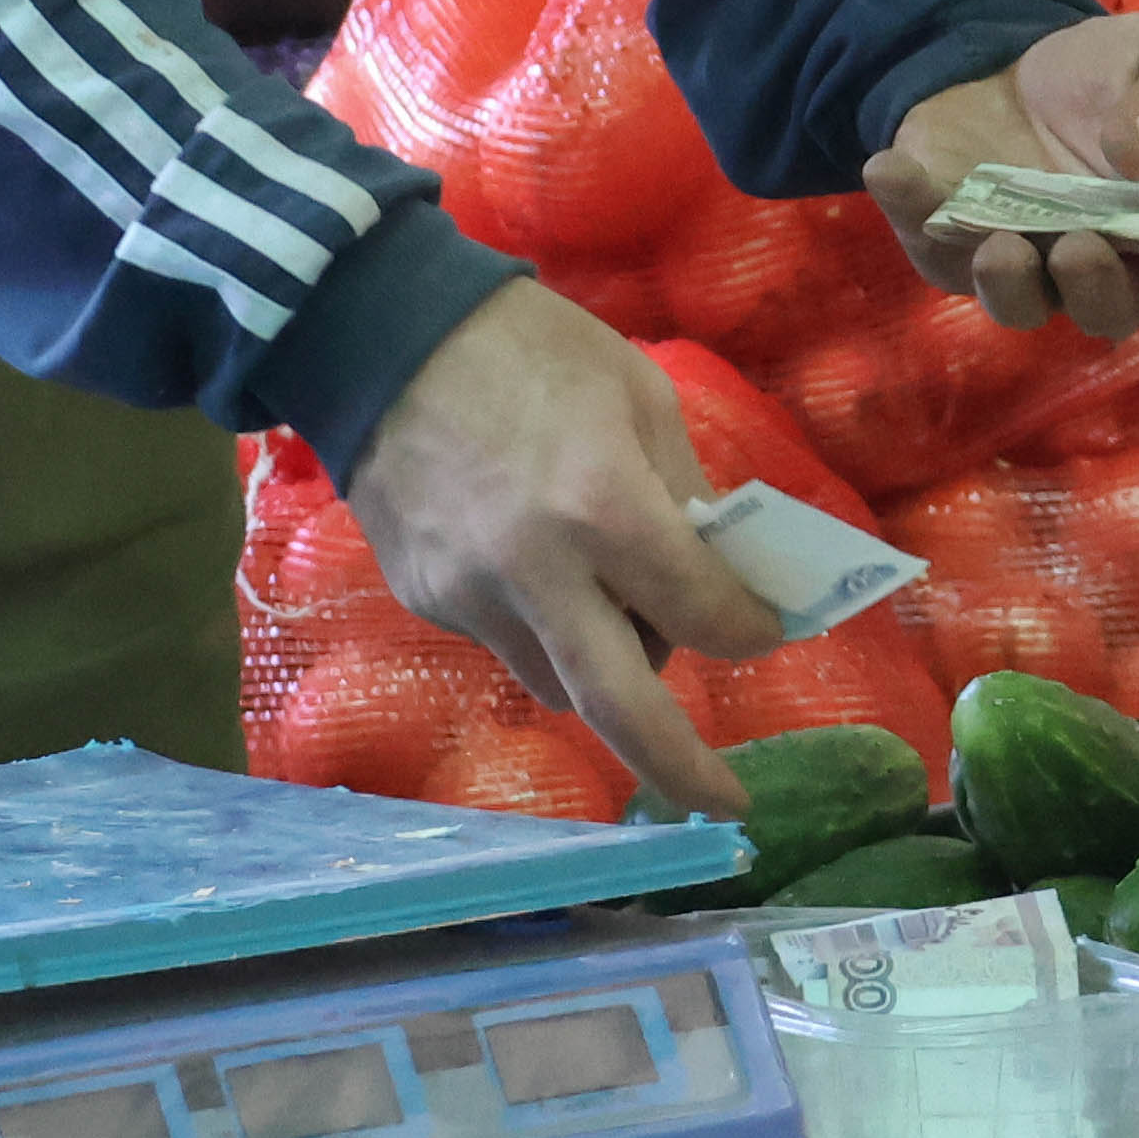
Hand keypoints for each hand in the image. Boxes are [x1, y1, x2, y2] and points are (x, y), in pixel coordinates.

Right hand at [337, 282, 788, 816]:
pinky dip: (545, 628)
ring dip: (608, 672)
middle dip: (682, 768)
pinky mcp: (426, 600)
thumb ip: (682, 490)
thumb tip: (718, 571)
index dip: (746, 628)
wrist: (378, 332)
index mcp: (602, 506)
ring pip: (560, 685)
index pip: (700, 612)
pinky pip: (507, 644)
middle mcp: (535, 571)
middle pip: (619, 707)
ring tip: (617, 609)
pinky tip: (538, 566)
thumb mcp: (636, 391)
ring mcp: (470, 595)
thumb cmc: (527, 345)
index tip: (760, 626)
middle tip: (728, 805)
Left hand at [863, 12, 1138, 346]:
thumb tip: (1136, 156)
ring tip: (1002, 244)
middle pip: (1110, 313)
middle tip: (1082, 243)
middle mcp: (1106, 268)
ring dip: (1010, 285)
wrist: (1015, 53)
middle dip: (1098, 291)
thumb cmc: (1111, 73)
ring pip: (1020, 307)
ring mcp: (1027, 264)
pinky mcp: (952, 244)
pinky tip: (892, 167)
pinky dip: (909, 210)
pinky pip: (929, 249)